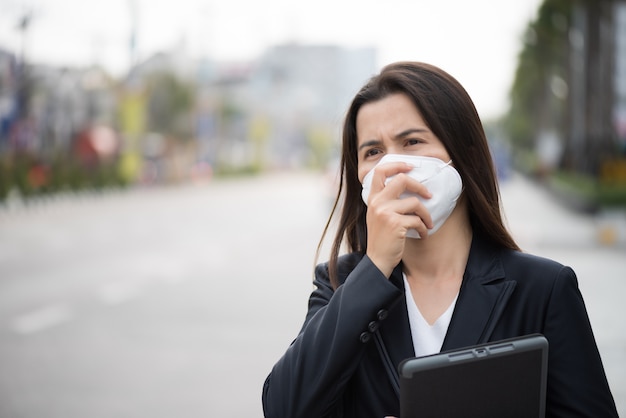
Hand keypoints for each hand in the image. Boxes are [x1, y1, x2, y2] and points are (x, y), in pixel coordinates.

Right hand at [365, 161, 432, 276]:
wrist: (377, 260)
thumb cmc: (382, 238)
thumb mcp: (377, 215)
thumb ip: (385, 200)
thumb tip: (408, 186)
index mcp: (372, 198)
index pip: (380, 171)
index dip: (397, 165)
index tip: (410, 167)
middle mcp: (377, 202)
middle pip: (401, 179)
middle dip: (419, 186)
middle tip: (428, 195)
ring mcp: (385, 212)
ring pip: (414, 202)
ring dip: (426, 214)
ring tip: (428, 223)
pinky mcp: (395, 224)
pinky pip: (417, 220)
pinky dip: (424, 228)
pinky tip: (423, 234)